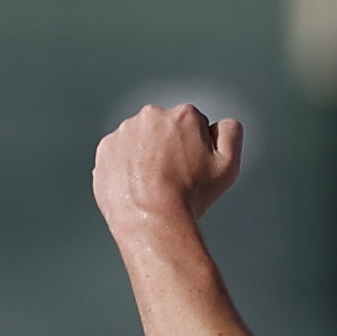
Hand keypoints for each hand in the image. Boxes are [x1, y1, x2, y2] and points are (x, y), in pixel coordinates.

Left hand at [92, 103, 243, 235]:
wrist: (151, 220)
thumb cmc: (190, 196)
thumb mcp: (228, 166)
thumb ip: (231, 133)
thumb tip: (223, 123)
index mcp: (184, 115)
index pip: (194, 125)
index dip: (197, 149)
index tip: (193, 169)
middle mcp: (151, 116)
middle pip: (165, 129)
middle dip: (170, 148)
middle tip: (174, 179)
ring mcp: (124, 132)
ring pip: (140, 141)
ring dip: (146, 157)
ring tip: (154, 187)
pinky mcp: (105, 149)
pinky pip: (119, 155)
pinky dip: (126, 168)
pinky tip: (136, 188)